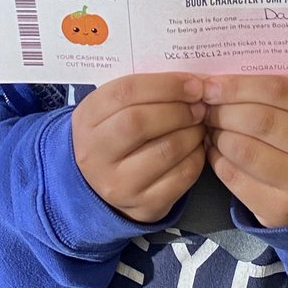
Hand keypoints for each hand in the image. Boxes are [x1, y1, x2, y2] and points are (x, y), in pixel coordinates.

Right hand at [72, 73, 206, 223]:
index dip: (165, 85)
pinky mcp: (143, 206)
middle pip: (140, 122)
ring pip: (165, 150)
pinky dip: (196, 157)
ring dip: (192, 132)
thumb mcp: (112, 109)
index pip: (125, 93)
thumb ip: (143, 92)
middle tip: (199, 105)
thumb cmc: (114, 134)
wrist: (98, 185)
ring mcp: (118, 184)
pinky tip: (196, 147)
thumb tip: (192, 82)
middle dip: (179, 109)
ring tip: (199, 124)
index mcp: (87, 120)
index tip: (193, 84)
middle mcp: (96, 154)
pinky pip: (181, 177)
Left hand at [202, 76, 287, 228]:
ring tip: (214, 129)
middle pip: (258, 120)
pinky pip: (234, 178)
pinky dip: (217, 159)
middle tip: (208, 108)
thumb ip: (271, 93)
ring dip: (218, 135)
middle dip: (223, 111)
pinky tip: (218, 151)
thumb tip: (218, 83)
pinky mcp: (280, 209)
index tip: (212, 85)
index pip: (277, 90)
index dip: (238, 86)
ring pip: (243, 150)